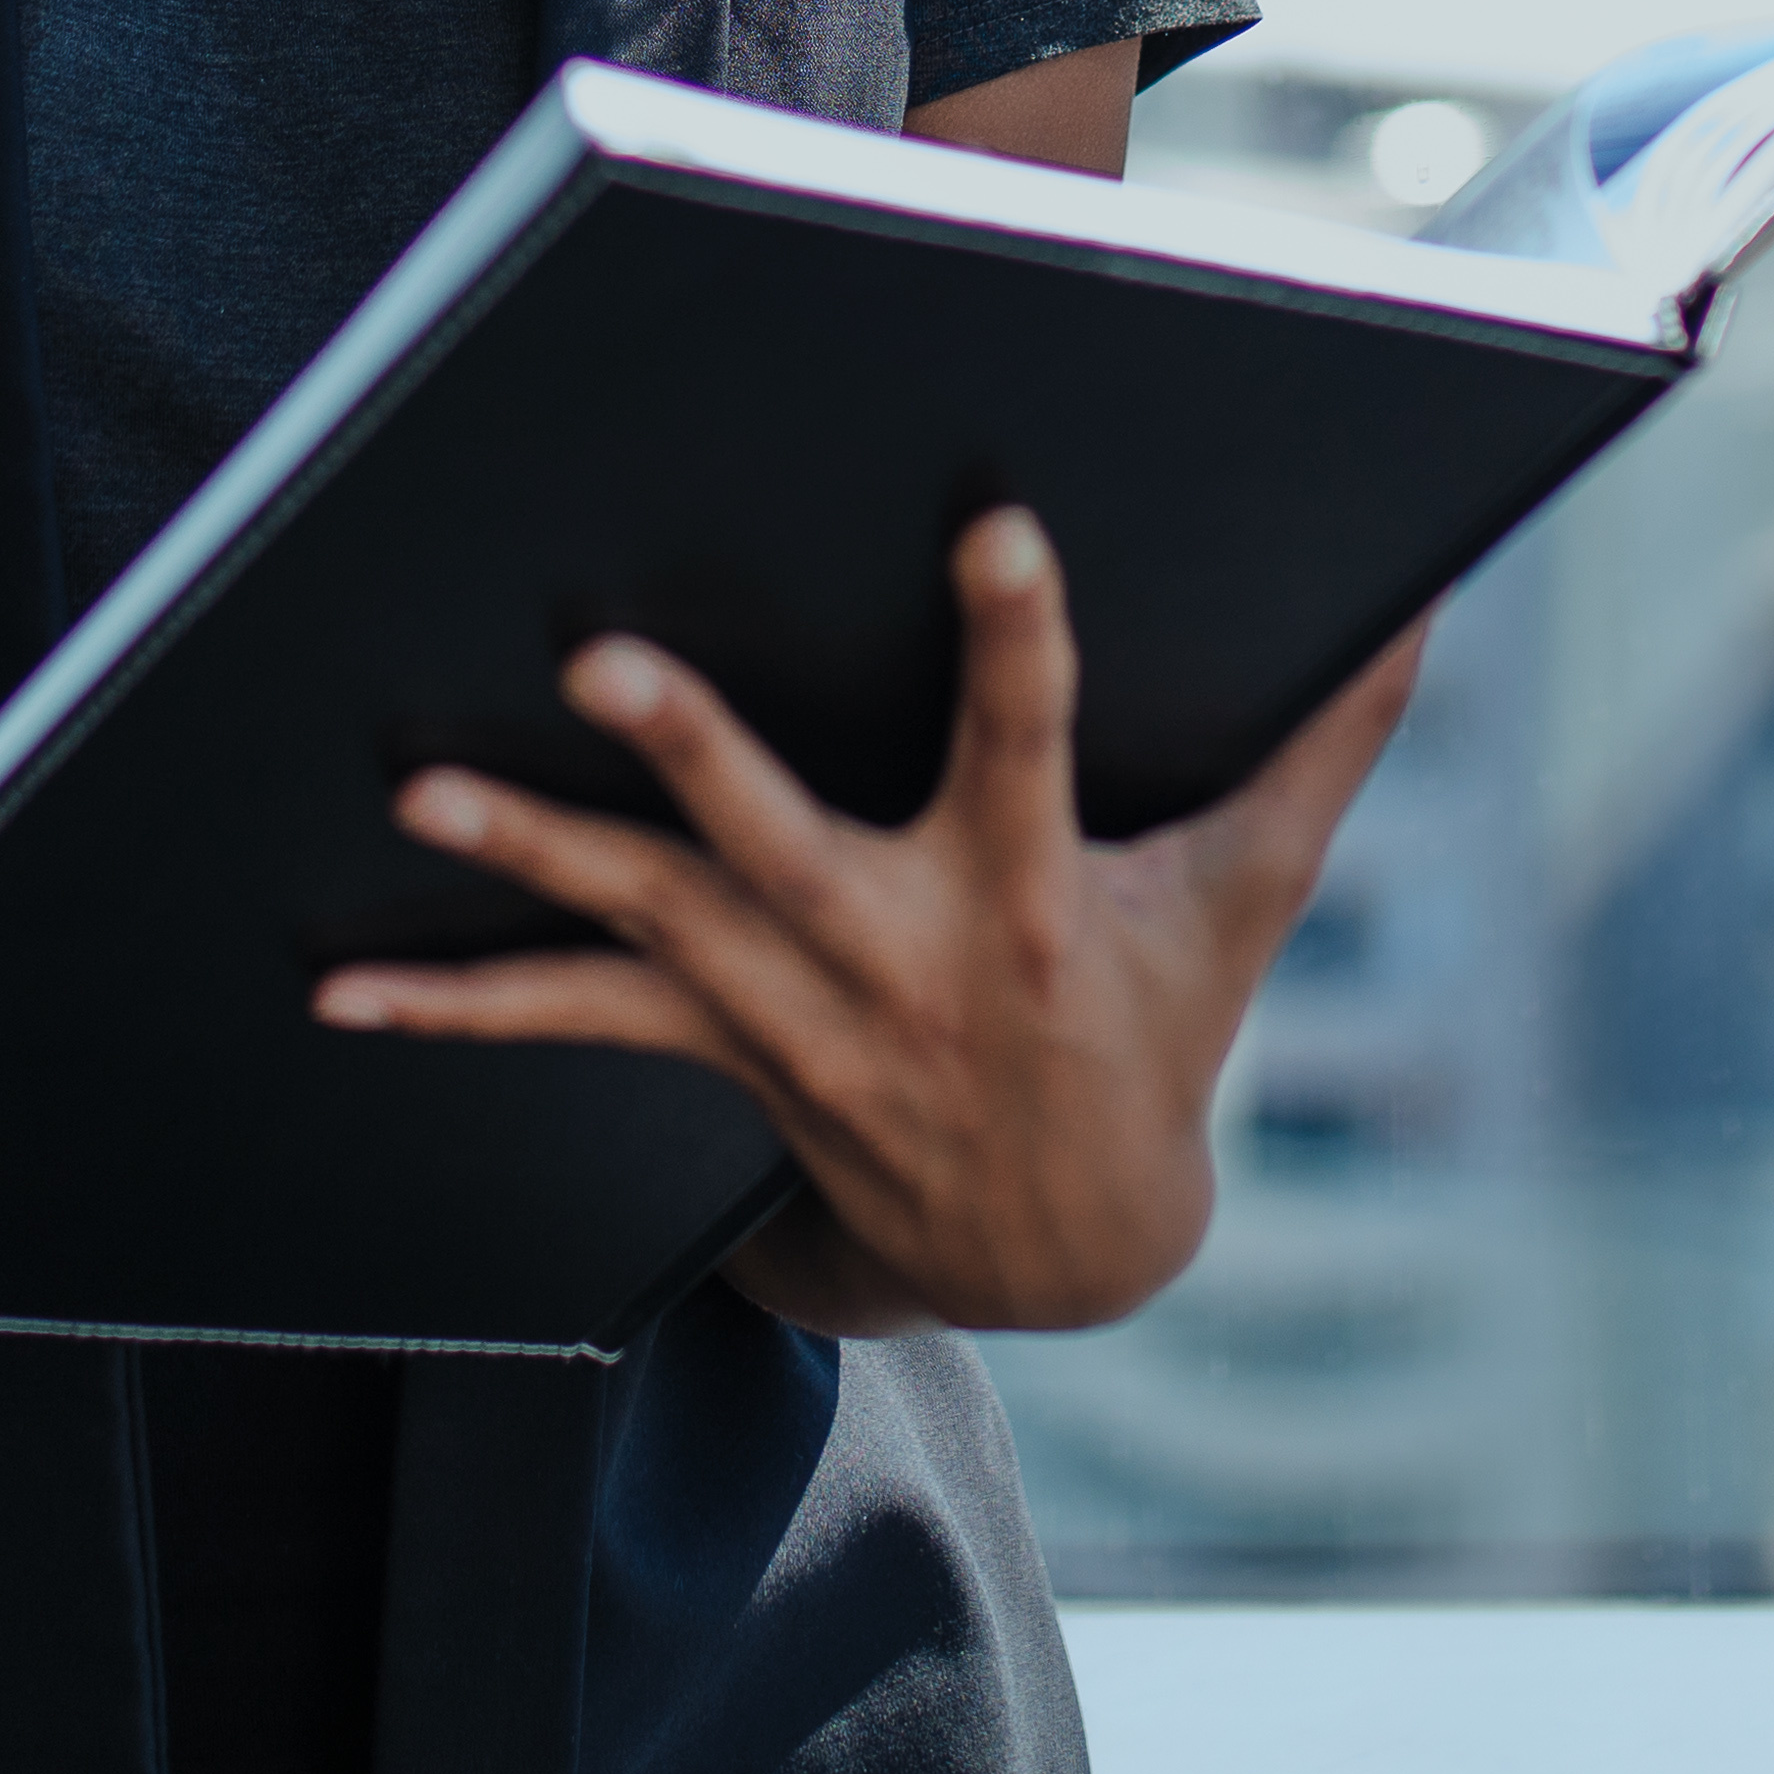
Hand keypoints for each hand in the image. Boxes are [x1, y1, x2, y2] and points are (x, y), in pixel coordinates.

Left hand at [313, 511, 1423, 1336]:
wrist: (1063, 1247)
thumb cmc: (1157, 1027)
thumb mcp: (1250, 894)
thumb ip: (1326, 740)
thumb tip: (1431, 596)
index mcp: (1029, 897)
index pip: (1031, 742)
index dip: (1019, 637)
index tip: (993, 525)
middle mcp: (897, 956)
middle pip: (780, 841)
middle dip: (693, 753)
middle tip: (603, 658)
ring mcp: (793, 1014)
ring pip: (648, 921)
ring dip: (532, 857)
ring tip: (423, 789)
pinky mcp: (723, 1051)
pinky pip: (570, 1026)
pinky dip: (456, 1005)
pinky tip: (342, 989)